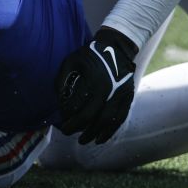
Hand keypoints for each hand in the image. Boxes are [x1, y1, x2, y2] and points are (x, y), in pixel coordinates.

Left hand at [55, 28, 137, 144]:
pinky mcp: (128, 97)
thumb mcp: (70, 61)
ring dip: (94, 133)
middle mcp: (109, 89)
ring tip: (83, 140)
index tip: (61, 123)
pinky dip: (110, 131)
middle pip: (93, 116)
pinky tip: (101, 138)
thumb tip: (59, 102)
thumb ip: (62, 80)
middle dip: (78, 128)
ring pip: (107, 121)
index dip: (69, 118)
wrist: (117, 47)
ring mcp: (121, 94)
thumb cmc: (90, 54)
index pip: (79, 107)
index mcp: (94, 80)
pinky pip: (120, 118)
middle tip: (67, 132)